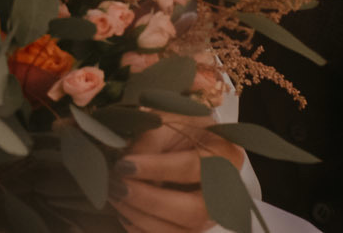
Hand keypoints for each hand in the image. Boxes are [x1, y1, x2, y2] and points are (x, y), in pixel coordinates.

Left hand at [110, 114, 247, 232]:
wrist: (191, 144)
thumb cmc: (183, 129)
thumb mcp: (171, 120)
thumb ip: (150, 139)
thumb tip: (126, 165)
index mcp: (226, 157)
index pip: (192, 168)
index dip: (156, 169)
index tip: (124, 165)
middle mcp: (225, 193)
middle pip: (193, 211)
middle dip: (150, 201)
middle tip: (119, 187)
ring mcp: (210, 217)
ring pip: (180, 232)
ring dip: (141, 217)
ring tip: (116, 196)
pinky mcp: (192, 229)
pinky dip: (142, 230)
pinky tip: (124, 212)